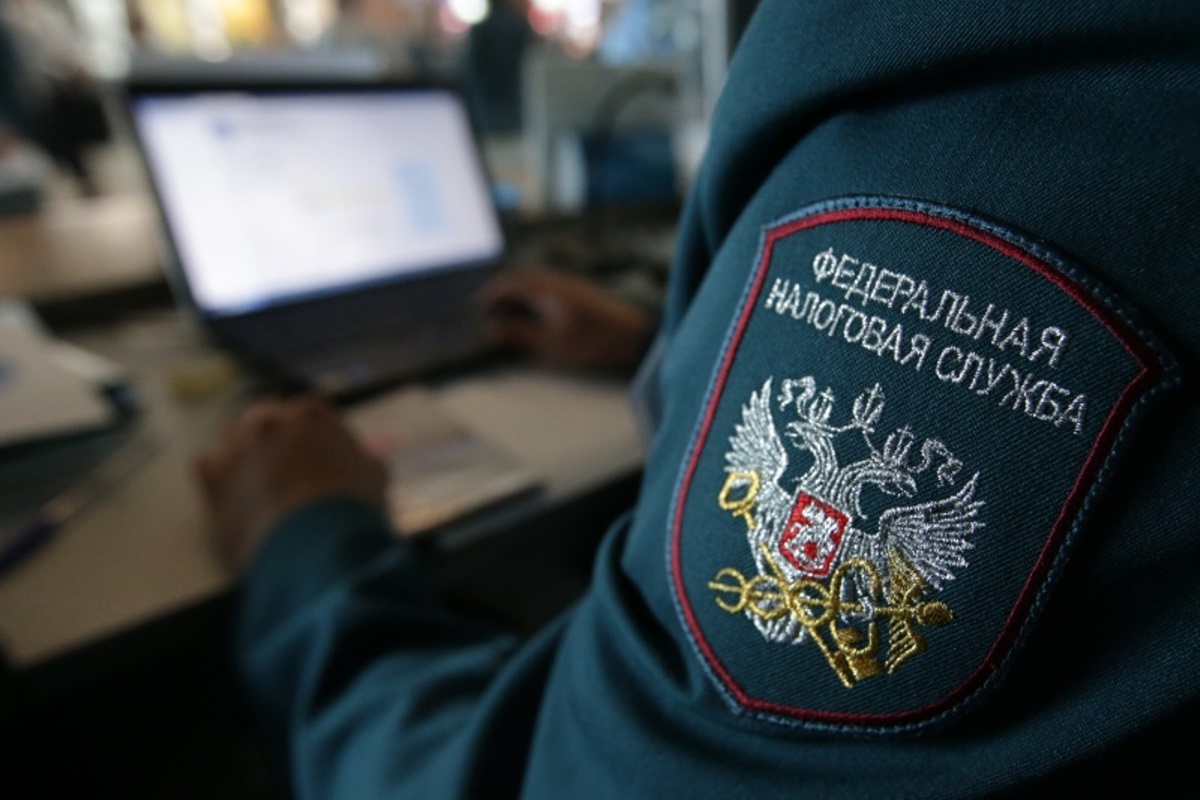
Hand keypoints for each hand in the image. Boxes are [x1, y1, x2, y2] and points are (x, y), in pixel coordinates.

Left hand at [194, 395, 388, 573]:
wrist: (315, 546)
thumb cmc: (351, 508)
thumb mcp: (374, 478)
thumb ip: (365, 459)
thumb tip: (369, 455)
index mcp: (312, 416)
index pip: (309, 410)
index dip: (313, 433)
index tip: (318, 451)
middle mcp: (271, 422)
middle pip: (264, 415)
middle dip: (273, 433)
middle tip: (285, 462)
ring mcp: (239, 447)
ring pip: (232, 434)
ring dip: (243, 449)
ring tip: (256, 478)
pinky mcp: (215, 478)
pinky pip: (207, 466)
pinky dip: (218, 475)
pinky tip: (233, 493)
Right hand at [477, 268, 652, 372]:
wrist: (635, 337)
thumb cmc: (594, 343)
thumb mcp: (552, 345)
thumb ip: (520, 335)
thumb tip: (493, 330)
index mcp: (547, 290)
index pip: (511, 283)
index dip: (491, 293)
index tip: (478, 306)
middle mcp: (559, 281)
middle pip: (523, 277)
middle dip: (503, 291)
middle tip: (490, 310)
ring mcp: (573, 284)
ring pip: (538, 280)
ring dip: (520, 292)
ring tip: (510, 313)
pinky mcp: (584, 291)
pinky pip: (550, 284)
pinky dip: (535, 294)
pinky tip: (538, 312)